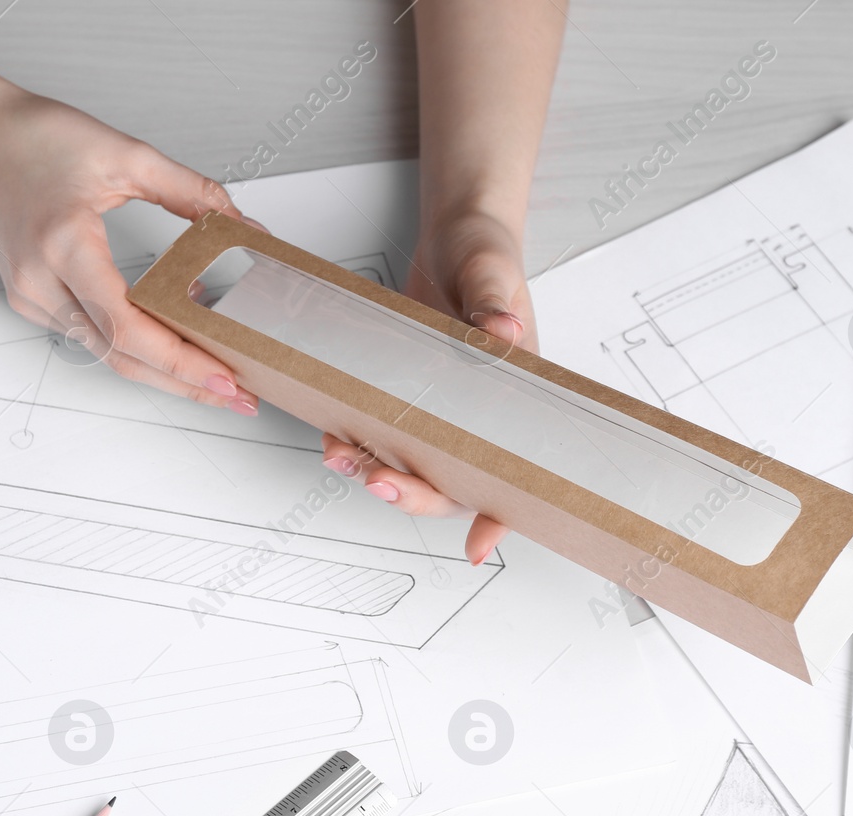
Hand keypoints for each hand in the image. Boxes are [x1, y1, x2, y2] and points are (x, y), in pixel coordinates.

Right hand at [0, 89, 261, 413]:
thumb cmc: (35, 138)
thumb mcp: (125, 153)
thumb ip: (190, 191)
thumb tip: (242, 226)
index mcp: (64, 244)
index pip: (128, 327)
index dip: (181, 362)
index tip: (226, 378)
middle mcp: (40, 281)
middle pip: (121, 357)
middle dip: (184, 384)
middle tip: (238, 396)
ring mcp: (31, 297)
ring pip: (106, 355)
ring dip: (162, 372)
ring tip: (216, 378)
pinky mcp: (32, 301)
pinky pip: (91, 338)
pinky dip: (134, 348)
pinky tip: (172, 345)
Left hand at [321, 209, 534, 564]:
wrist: (459, 233)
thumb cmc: (489, 255)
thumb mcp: (495, 272)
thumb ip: (495, 302)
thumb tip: (501, 331)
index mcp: (517, 400)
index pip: (517, 472)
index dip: (499, 515)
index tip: (478, 545)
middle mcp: (478, 415)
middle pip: (453, 482)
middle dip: (413, 493)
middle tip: (377, 480)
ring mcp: (441, 408)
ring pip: (413, 464)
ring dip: (376, 471)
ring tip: (341, 457)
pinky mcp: (407, 393)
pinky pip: (384, 431)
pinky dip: (358, 440)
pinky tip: (334, 434)